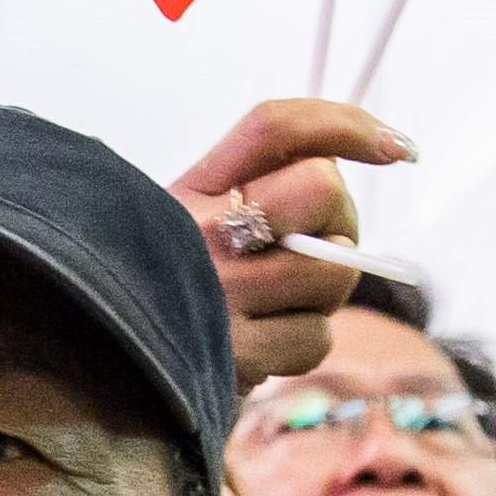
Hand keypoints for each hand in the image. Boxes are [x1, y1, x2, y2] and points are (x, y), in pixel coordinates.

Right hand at [176, 96, 410, 378]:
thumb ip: (255, 190)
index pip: (275, 128)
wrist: (99, 371)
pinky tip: (260, 347)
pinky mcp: (233, 353)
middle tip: (319, 250)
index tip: (396, 146)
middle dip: (340, 222)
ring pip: (333, 270)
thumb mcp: (187, 225)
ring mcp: (218, 291)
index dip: (346, 124)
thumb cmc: (165, 295)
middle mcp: (199, 231)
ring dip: (321, 296)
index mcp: (191, 190)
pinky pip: (315, 338)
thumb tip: (355, 170)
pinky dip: (300, 345)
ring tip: (275, 309)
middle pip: (321, 188)